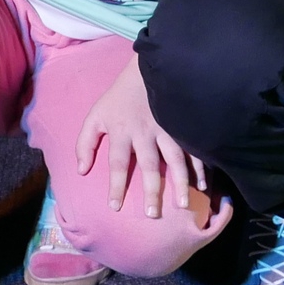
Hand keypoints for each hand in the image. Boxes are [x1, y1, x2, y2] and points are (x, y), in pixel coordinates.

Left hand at [75, 59, 206, 217]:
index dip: (116, 185)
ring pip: (174, 158)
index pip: (117, 163)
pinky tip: (201, 185)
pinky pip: (192, 148)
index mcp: (122, 131)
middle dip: (151, 190)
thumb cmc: (119, 97)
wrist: (147, 70)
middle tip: (152, 214)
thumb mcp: (95, 115)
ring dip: (179, 182)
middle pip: (149, 165)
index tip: (115, 206)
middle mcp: (145, 132)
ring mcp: (167, 128)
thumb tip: (81, 171)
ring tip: (182, 205)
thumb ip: (85, 143)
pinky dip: (199, 166)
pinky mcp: (182, 125)